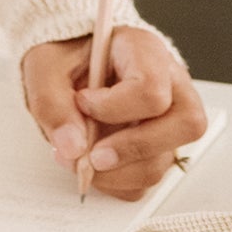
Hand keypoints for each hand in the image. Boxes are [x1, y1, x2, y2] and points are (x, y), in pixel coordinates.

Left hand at [20, 26, 207, 200]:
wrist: (68, 63)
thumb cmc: (65, 57)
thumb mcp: (45, 67)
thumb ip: (52, 103)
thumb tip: (73, 148)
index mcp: (143, 50)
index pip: (152, 88)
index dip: (114, 108)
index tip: (81, 103)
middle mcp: (169, 82)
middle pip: (186, 123)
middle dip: (133, 149)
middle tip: (92, 154)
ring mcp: (168, 117)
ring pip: (166, 159)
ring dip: (118, 172)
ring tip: (81, 158)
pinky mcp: (158, 146)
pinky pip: (149, 178)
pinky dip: (118, 181)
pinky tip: (94, 163)